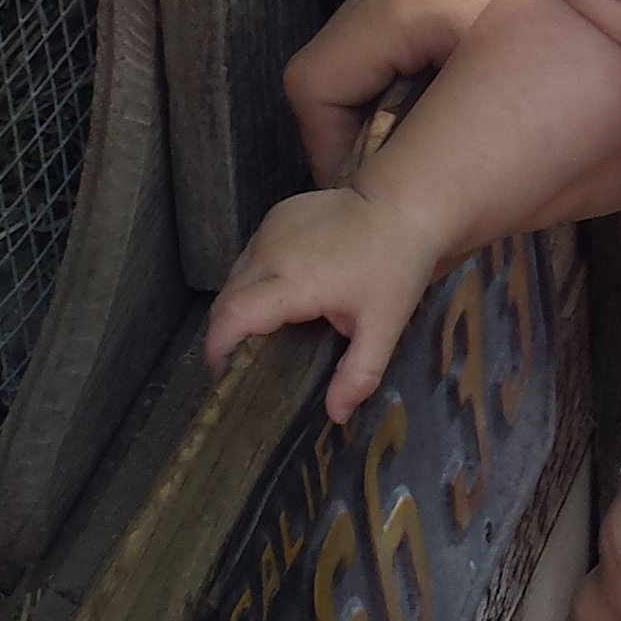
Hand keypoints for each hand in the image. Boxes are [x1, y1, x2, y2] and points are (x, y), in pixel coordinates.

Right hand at [203, 186, 446, 420]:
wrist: (402, 204)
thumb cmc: (394, 266)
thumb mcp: (384, 326)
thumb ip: (358, 373)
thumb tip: (336, 416)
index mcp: (293, 281)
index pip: (233, 316)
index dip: (218, 347)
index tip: (222, 373)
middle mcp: (272, 252)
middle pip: (226, 298)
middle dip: (224, 333)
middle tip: (240, 361)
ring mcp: (270, 229)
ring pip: (235, 274)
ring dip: (237, 305)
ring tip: (258, 332)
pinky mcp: (276, 215)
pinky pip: (251, 254)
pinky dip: (252, 278)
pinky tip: (277, 295)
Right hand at [283, 0, 549, 184]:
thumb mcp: (549, 186)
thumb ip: (448, 210)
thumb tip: (391, 236)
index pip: (316, 82)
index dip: (335, 155)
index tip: (374, 193)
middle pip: (352, 34)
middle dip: (376, 101)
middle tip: (428, 158)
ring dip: (411, 44)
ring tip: (471, 94)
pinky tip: (504, 40)